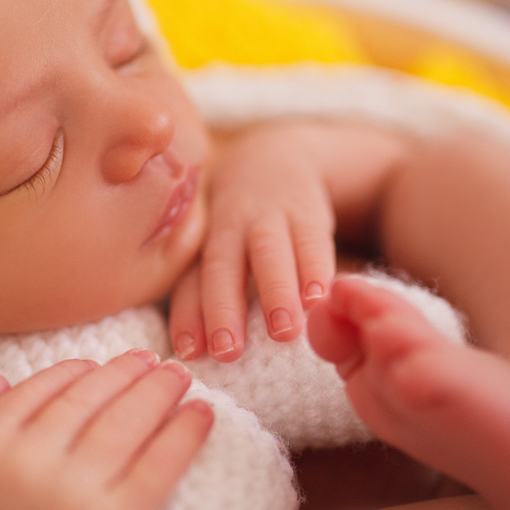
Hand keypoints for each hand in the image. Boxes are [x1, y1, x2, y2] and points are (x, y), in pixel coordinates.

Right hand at [0, 351, 213, 509]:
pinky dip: (185, 434)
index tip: (98, 365)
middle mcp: (23, 465)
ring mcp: (71, 493)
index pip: (34, 391)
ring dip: (159, 391)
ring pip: (125, 421)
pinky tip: (202, 416)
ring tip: (179, 379)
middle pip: (86, 399)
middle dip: (125, 373)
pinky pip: (158, 464)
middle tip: (152, 361)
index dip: (73, 372)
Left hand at [169, 123, 336, 361]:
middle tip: (227, 351)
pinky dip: (316, 268)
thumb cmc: (236, 223)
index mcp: (201, 240)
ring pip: (268, 252)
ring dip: (274, 292)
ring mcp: (268, 215)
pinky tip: (321, 299)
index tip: (188, 352)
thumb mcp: (214, 245)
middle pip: (221, 266)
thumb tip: (189, 353)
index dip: (188, 315)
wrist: (276, 156)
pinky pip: (311, 239)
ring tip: (283, 332)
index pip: (190, 280)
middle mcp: (228, 226)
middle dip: (223, 308)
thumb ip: (205, 290)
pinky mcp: (307, 210)